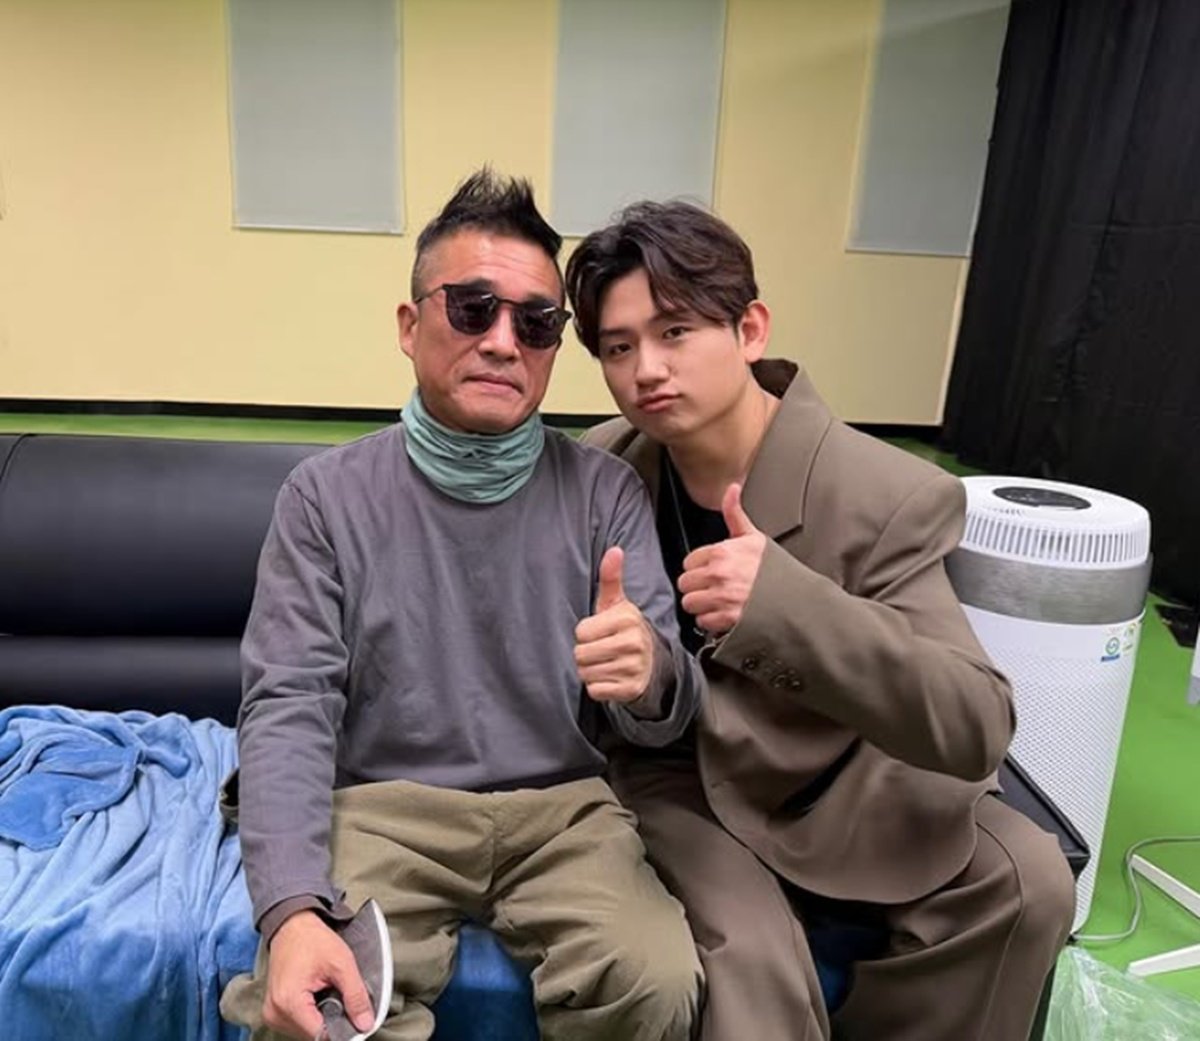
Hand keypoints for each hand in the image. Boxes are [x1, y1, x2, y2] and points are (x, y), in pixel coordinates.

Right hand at [263, 910, 374, 1040]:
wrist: (293, 925)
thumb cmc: (313, 939)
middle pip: (313, 1034)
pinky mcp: (273, 1011)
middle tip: (338, 994)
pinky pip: (298, 1024)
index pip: (320, 1035)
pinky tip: (316, 995)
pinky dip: (312, 1014)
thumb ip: (355, 995)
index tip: (354, 1016)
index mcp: (289, 1002)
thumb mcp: (342, 963)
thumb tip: (365, 1024)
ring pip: (306, 1031)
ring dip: (321, 1017)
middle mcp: (275, 1013)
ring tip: (325, 991)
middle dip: (331, 1020)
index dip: (341, 1029)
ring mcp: (271, 1014)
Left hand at [575, 546, 654, 702]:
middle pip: (580, 654)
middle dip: (585, 654)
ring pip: (586, 673)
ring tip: (606, 663)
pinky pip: (595, 690)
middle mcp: (633, 643)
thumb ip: (610, 578)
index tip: (600, 632)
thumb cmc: (625, 630)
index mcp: (627, 619)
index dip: (585, 634)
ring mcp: (633, 668)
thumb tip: (614, 550)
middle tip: (601, 650)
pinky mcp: (630, 689)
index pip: (581, 632)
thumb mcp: (616, 604)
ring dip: (591, 671)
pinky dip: (598, 687)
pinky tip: (611, 678)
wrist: (651, 664)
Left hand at [677, 483, 767, 635]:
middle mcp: (718, 574)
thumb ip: (734, 513)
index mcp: (722, 552)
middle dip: (697, 586)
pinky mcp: (726, 619)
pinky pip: (702, 622)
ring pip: (690, 604)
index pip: (688, 562)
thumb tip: (731, 488)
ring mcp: (722, 598)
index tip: (711, 570)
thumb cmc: (775, 569)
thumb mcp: (753, 536)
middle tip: (713, 587)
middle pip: (685, 584)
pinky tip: (724, 613)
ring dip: (701, 605)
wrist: (797, 598)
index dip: (699, 567)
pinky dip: (711, 621)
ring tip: (717, 601)